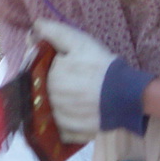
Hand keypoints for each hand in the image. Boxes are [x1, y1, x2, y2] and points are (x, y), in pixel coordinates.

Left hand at [33, 18, 115, 143]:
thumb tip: (33, 27)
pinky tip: (79, 113)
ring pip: (52, 109)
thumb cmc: (101, 66)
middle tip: (78, 80)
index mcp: (48, 78)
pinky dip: (67, 121)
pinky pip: (61, 128)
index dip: (52, 66)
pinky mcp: (71, 133)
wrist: (126, 94)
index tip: (69, 65)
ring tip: (80, 97)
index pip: (40, 70)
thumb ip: (53, 32)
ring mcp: (59, 119)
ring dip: (60, 103)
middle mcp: (49, 100)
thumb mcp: (78, 41)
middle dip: (56, 84)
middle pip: (45, 90)